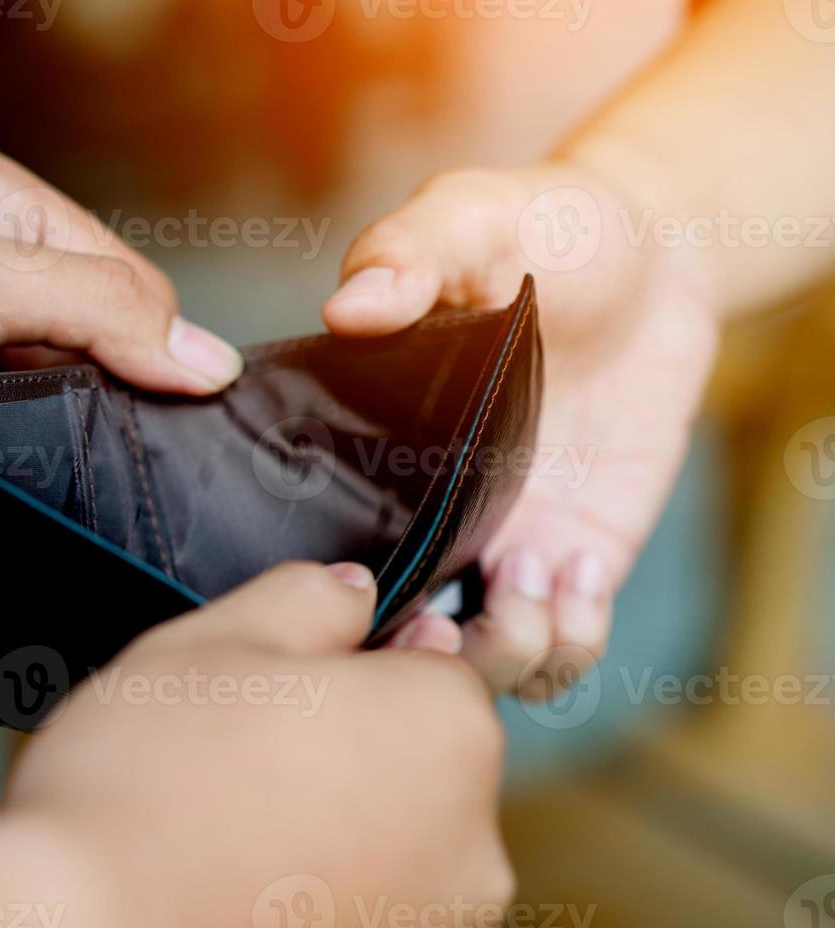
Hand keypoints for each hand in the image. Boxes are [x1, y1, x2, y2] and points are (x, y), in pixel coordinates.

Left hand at [0, 127, 241, 494]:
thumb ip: (91, 313)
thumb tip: (210, 361)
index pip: (123, 282)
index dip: (156, 351)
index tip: (177, 427)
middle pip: (75, 352)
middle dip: (90, 410)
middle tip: (112, 480)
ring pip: (16, 417)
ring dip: (23, 455)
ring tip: (41, 500)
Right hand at [0, 564, 511, 927]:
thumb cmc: (143, 787)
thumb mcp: (212, 641)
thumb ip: (308, 599)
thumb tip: (356, 592)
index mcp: (447, 732)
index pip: (440, 670)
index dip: (359, 664)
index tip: (288, 682)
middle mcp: (470, 848)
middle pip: (420, 769)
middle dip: (349, 752)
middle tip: (242, 751)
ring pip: (392, 855)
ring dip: (332, 836)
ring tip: (223, 832)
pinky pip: (360, 927)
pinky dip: (313, 913)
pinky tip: (228, 895)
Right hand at [324, 163, 719, 693]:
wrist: (651, 249)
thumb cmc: (540, 226)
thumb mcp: (466, 218)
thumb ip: (406, 255)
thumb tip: (348, 308)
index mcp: (371, 450)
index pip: (320, 557)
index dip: (337, 605)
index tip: (371, 587)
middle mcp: (426, 512)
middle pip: (395, 641)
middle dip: (423, 656)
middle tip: (450, 613)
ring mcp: (502, 542)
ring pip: (479, 665)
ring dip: (505, 651)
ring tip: (533, 573)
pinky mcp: (579, 556)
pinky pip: (564, 650)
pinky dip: (571, 640)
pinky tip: (580, 568)